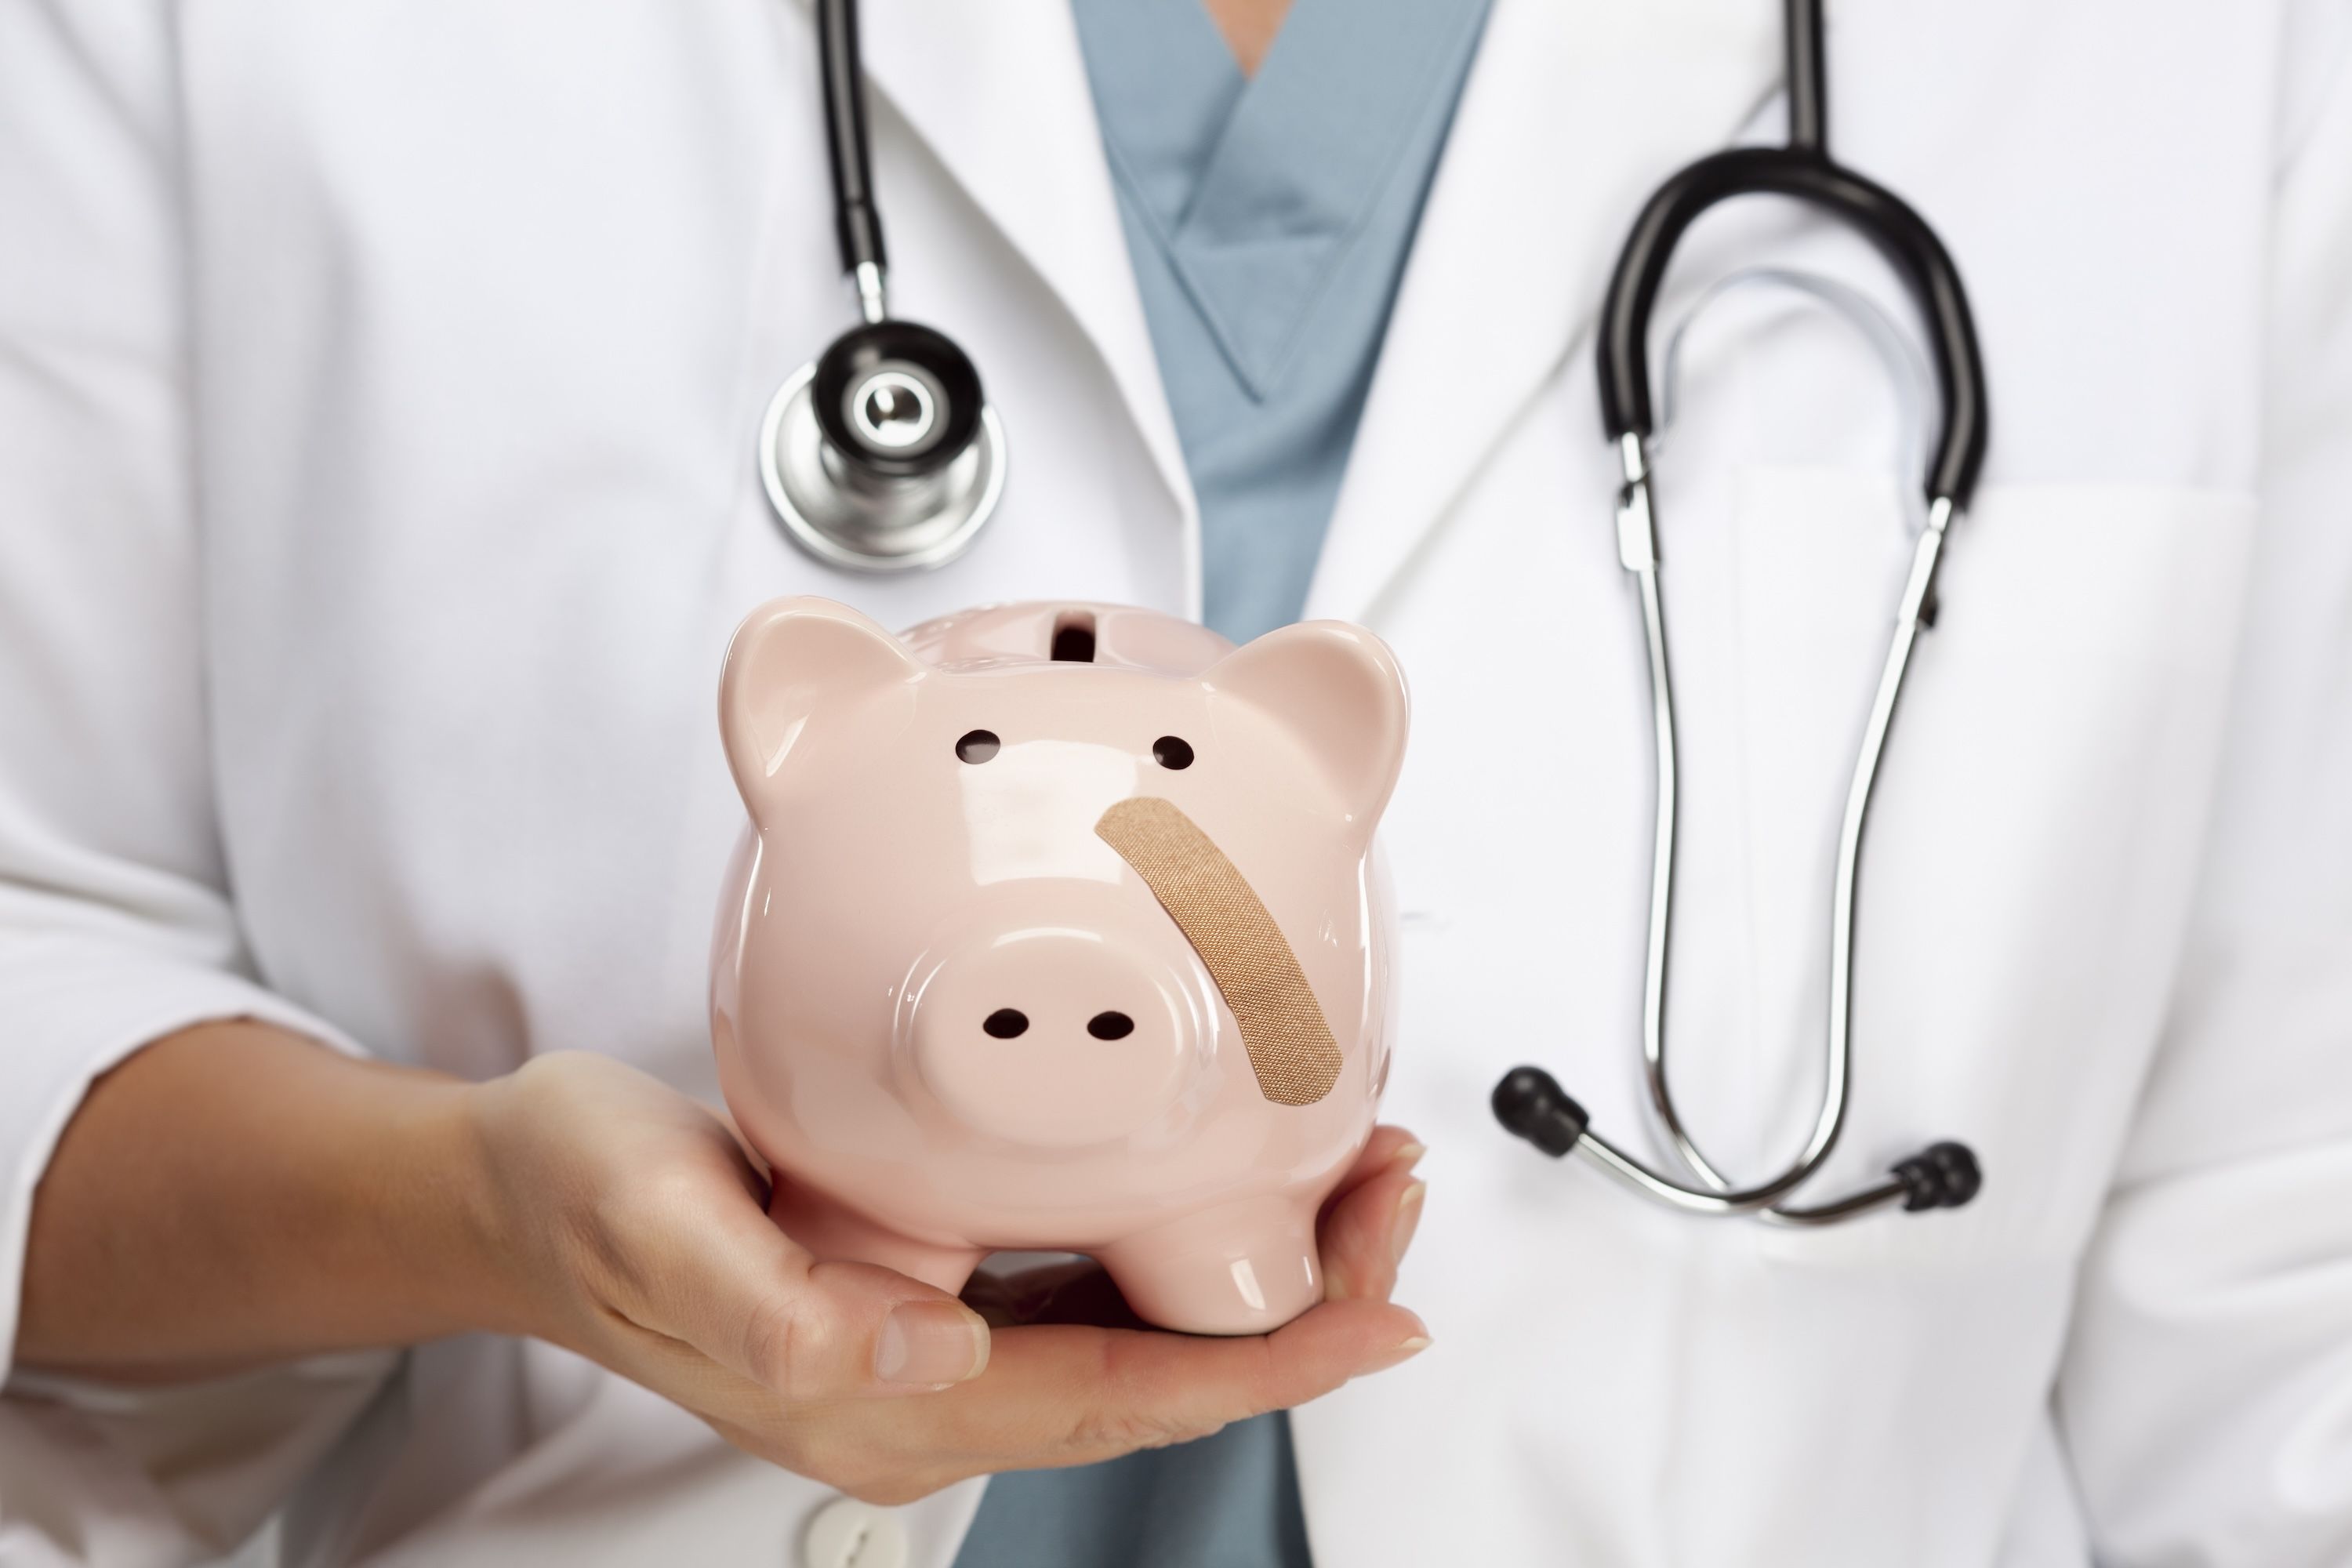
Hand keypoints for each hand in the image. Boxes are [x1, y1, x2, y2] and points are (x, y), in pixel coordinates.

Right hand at [463, 1053, 1429, 1503]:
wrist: (520, 1195)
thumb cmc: (583, 1199)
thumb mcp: (657, 1225)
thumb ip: (781, 1311)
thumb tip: (921, 1353)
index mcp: (883, 1397)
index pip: (1125, 1398)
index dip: (1271, 1365)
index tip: (1381, 1313)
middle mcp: (928, 1396)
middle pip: (1165, 1380)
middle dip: (1305, 1309)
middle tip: (1392, 1199)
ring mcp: (935, 1357)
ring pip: (1147, 1341)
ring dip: (1265, 1276)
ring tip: (1353, 1184)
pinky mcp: (931, 1302)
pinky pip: (1096, 1296)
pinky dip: (1189, 1247)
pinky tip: (1232, 1183)